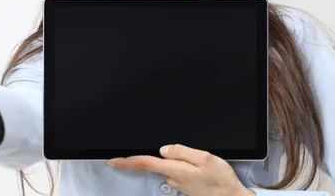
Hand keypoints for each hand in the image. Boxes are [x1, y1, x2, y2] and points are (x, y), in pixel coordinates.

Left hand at [108, 144, 254, 195]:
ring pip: (170, 166)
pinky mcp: (184, 186)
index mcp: (176, 169)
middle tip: (189, 154)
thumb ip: (182, 151)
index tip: (113, 160)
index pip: (145, 164)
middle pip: (158, 162)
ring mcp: (178, 184)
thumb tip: (164, 149)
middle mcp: (174, 178)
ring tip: (200, 161)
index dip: (127, 162)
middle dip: (165, 155)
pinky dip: (184, 167)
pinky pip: (178, 172)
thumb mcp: (205, 158)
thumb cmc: (221, 180)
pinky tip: (199, 168)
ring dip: (178, 160)